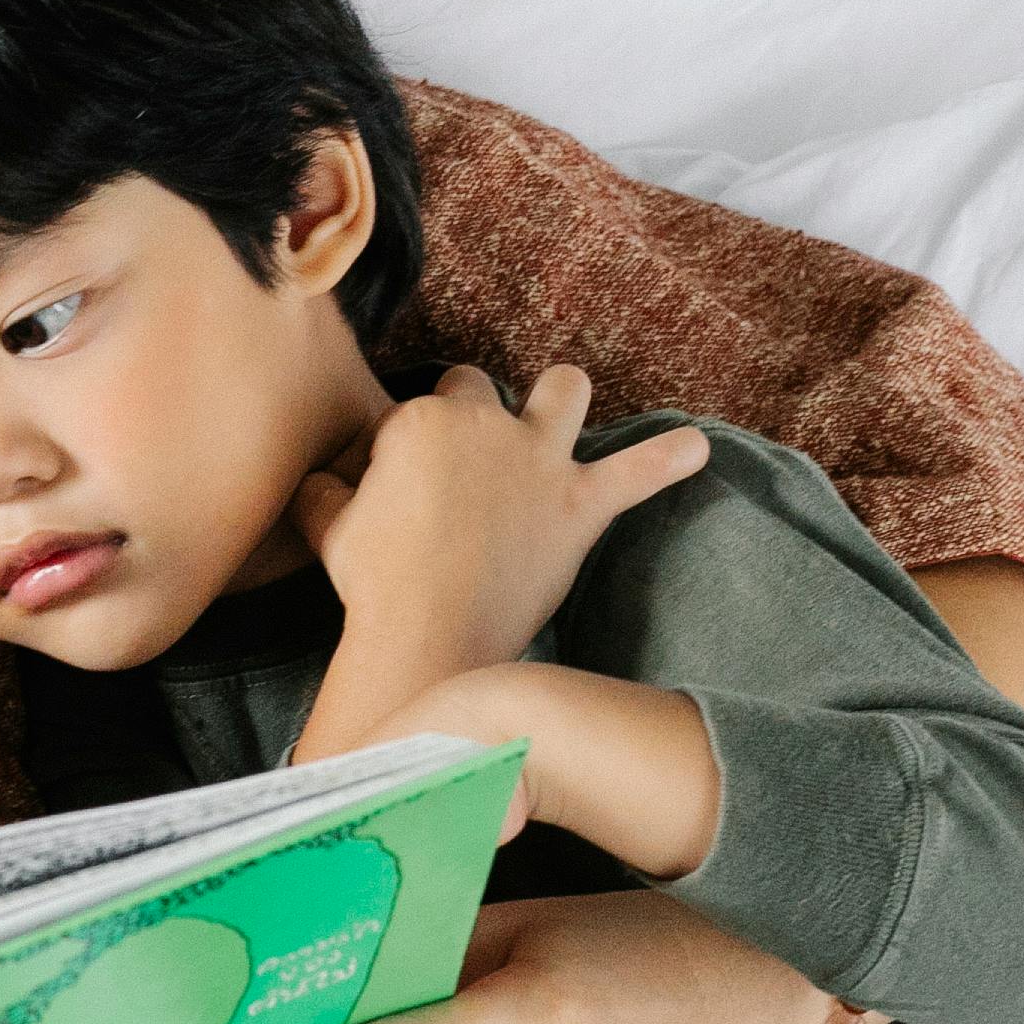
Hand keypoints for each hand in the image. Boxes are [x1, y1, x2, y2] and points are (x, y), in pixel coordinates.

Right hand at [294, 366, 707, 709]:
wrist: (428, 633)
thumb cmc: (373, 582)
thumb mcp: (326, 524)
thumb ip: (325, 489)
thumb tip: (326, 480)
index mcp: (422, 419)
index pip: (417, 409)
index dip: (408, 445)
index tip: (402, 483)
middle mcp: (485, 424)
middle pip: (480, 389)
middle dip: (473, 413)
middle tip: (462, 464)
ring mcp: (538, 460)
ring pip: (564, 392)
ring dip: (561, 397)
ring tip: (557, 409)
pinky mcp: (578, 506)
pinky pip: (636, 473)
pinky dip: (668, 461)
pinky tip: (697, 450)